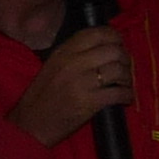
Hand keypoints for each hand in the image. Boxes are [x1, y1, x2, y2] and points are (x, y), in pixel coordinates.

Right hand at [12, 25, 131, 147]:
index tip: (119, 44)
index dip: (114, 36)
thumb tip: (104, 47)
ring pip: (119, 70)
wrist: (30, 125)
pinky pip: (119, 93)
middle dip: (125, 59)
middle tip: (125, 68)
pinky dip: (127, 95)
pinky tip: (126, 98)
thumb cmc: (41, 96)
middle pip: (113, 50)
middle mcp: (73, 63)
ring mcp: (82, 82)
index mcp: (63, 52)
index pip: (96, 33)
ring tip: (124, 84)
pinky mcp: (90, 102)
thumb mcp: (52, 66)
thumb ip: (74, 54)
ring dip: (128, 77)